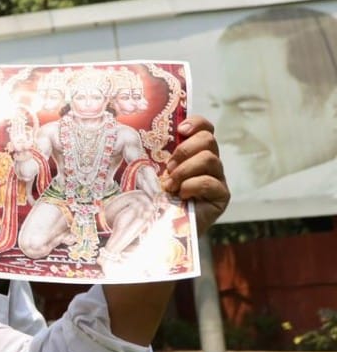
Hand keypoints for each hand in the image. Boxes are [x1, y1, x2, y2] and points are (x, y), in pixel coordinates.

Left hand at [161, 114, 228, 231]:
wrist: (159, 227)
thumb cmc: (153, 197)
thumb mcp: (150, 171)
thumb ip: (153, 152)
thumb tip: (130, 125)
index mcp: (194, 153)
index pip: (205, 128)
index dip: (196, 124)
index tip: (180, 130)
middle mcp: (209, 163)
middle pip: (208, 140)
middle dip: (185, 150)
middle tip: (169, 167)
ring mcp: (217, 179)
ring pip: (209, 159)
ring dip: (185, 170)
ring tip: (171, 185)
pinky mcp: (221, 196)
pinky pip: (210, 182)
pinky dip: (192, 186)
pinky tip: (182, 195)